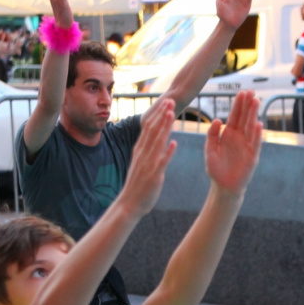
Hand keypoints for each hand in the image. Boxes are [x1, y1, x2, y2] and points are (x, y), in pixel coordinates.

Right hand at [114, 97, 176, 215]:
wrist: (129, 203)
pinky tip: (174, 143)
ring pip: (157, 142)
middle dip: (162, 115)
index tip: (165, 102)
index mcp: (140, 150)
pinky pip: (161, 162)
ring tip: (171, 114)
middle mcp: (143, 154)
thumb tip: (155, 141)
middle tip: (171, 100)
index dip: (158, 114)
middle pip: (153, 130)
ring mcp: (148, 164)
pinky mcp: (153, 175)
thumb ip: (148, 151)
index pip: (149, 127)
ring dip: (164, 127)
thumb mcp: (141, 163)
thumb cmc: (137, 185)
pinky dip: (167, 153)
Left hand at [204, 91, 262, 194]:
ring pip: (251, 127)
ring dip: (254, 114)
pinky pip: (255, 144)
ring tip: (256, 101)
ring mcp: (247, 146)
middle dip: (247, 105)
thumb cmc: (216, 169)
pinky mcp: (252, 157)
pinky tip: (258, 124)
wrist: (223, 187)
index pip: (234, 116)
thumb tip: (217, 120)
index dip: (238, 104)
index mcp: (228, 134)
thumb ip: (212, 135)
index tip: (241, 92)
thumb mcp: (210, 150)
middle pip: (244, 118)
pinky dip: (256, 134)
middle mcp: (239, 138)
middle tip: (251, 91)